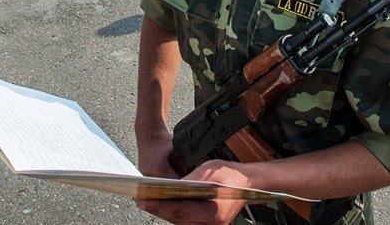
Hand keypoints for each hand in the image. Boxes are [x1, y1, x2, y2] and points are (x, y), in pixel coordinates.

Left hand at [136, 160, 250, 224]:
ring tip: (147, 201)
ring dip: (164, 211)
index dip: (158, 205)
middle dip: (157, 209)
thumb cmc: (232, 176)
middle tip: (139, 199)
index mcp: (212, 213)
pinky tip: (164, 203)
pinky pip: (186, 220)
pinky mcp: (208, 223)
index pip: (178, 211)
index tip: (142, 199)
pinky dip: (174, 212)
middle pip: (176, 219)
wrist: (250, 184)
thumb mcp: (209, 171)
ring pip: (180, 221)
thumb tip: (171, 186)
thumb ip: (190, 180)